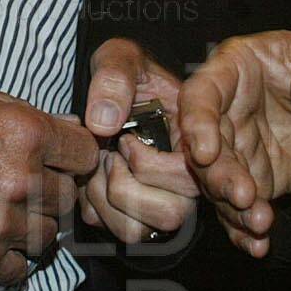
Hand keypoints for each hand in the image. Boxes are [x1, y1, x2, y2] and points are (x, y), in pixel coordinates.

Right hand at [0, 76, 99, 286]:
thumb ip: (21, 109)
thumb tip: (61, 123)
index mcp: (28, 134)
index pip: (84, 154)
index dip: (72, 156)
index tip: (60, 160)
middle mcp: (23, 180)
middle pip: (67, 197)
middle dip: (50, 191)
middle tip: (23, 186)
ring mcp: (3, 223)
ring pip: (47, 236)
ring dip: (31, 226)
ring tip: (3, 214)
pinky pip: (17, 269)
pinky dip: (7, 259)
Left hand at [78, 39, 197, 244]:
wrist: (108, 93)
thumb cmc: (122, 73)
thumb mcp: (120, 57)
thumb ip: (115, 77)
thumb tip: (103, 122)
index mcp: (196, 139)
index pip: (197, 174)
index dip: (158, 168)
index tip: (124, 144)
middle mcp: (189, 177)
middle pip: (173, 214)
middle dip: (128, 185)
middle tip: (110, 152)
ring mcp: (166, 199)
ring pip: (144, 231)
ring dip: (109, 200)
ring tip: (100, 163)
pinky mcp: (141, 216)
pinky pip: (122, 232)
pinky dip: (98, 209)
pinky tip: (93, 178)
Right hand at [180, 31, 290, 257]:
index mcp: (231, 71)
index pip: (200, 94)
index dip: (196, 123)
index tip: (204, 151)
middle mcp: (222, 113)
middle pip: (202, 147)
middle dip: (217, 175)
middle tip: (241, 195)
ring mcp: (233, 150)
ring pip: (216, 183)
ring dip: (232, 207)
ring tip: (259, 223)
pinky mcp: (250, 180)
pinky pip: (237, 209)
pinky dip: (243, 230)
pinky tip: (257, 244)